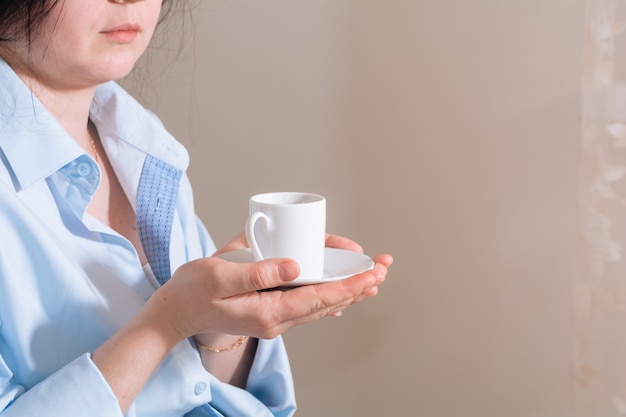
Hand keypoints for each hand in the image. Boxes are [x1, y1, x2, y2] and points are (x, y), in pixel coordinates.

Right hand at [147, 234, 391, 339]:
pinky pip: (307, 305)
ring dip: (347, 291)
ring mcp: (274, 318)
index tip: (372, 274)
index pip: (318, 298)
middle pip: (327, 304)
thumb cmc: (192, 291)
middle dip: (357, 286)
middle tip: (383, 269)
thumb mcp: (218, 275)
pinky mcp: (270, 311)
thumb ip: (256, 272)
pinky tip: (341, 293)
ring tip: (372, 278)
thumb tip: (295, 265)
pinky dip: (328, 296)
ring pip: (320, 306)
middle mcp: (276, 319)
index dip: (348, 285)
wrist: (175, 313)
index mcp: (267, 312)